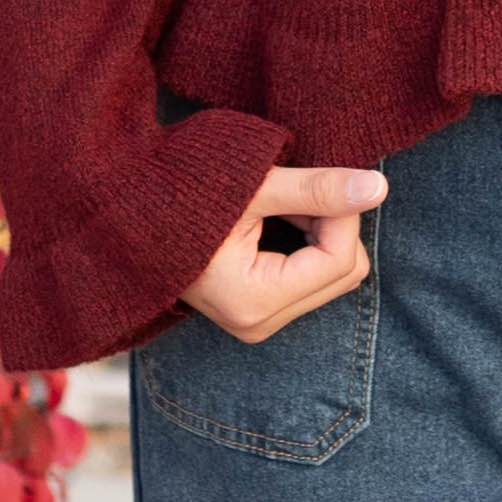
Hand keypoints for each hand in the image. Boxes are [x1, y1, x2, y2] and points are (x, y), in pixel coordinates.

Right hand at [179, 162, 386, 339]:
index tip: (318, 178)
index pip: (339, 260)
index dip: (341, 212)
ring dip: (322, 232)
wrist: (121, 209)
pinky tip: (276, 218)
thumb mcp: (251, 185)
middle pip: (344, 273)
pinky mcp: (256, 312)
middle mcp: (257, 323)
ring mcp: (256, 322)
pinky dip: (308, 243)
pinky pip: (312, 279)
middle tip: (294, 189)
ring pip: (333, 276)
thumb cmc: (177, 192)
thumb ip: (317, 188)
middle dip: (333, 224)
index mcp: (252, 301)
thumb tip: (379, 188)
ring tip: (277, 203)